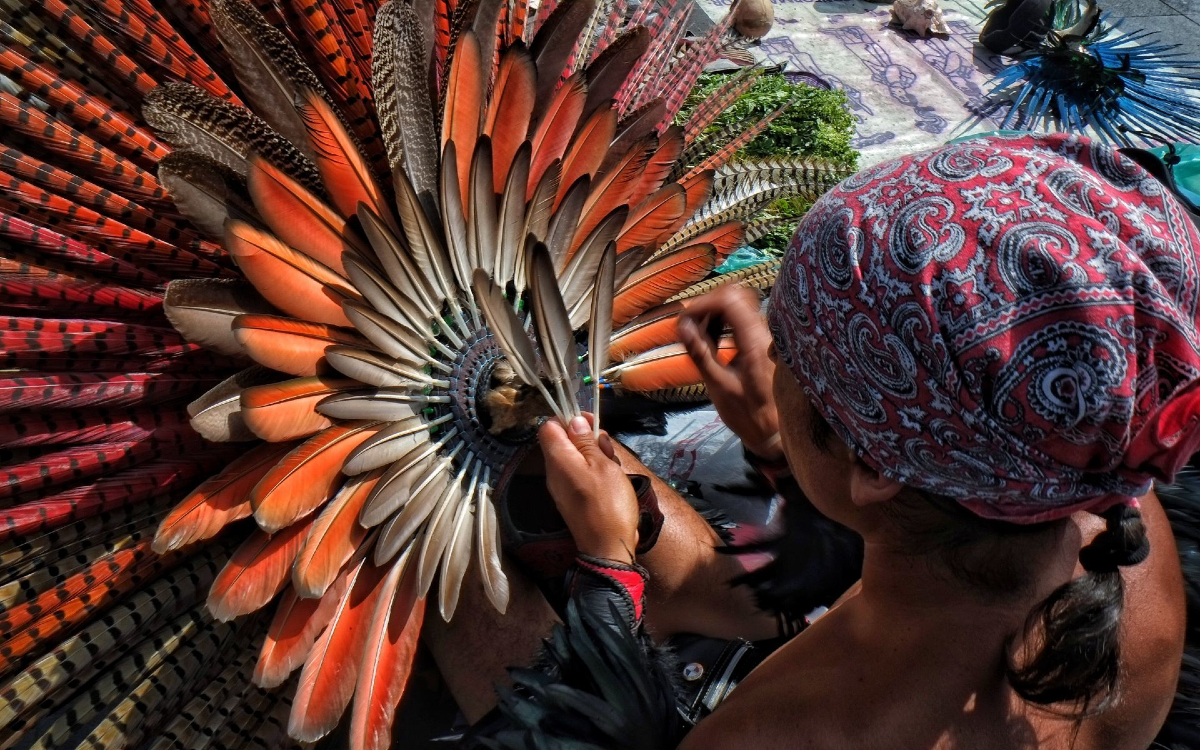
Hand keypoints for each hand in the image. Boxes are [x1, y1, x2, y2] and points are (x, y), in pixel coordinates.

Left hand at [538, 413, 638, 564]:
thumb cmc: (608, 503)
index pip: (548, 427)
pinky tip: (611, 479)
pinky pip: (579, 475)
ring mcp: (562, 487)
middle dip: (586, 437)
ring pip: (574, 458)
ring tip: (613, 465)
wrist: (608, 548)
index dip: (567, 419)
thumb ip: (586, 442)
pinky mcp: (572, 499)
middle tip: (607, 446)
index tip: (590, 422)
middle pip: (562, 442)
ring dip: (594, 455)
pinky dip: (594, 471)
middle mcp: (554, 472)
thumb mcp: (602, 466)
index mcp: (558, 460)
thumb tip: (573, 421)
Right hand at [677, 285, 782, 460]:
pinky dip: (724, 322)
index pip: (729, 300)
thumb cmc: (748, 414)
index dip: (702, 304)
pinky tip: (711, 340)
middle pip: (736, 295)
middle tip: (689, 325)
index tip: (684, 321)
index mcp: (754, 341)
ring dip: (714, 313)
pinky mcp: (763, 342)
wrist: (774, 432)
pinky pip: (743, 319)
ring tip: (697, 334)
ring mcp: (765, 336)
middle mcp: (763, 332)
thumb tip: (682, 327)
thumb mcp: (718, 386)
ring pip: (739, 305)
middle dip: (708, 305)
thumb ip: (700, 353)